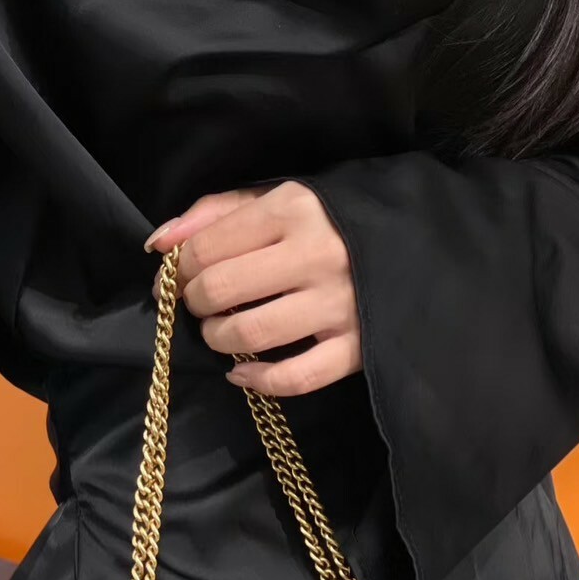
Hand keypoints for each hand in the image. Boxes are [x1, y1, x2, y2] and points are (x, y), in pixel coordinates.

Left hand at [143, 180, 361, 396]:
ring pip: (249, 333)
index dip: (177, 271)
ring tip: (221, 333)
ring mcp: (337, 304)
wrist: (420, 245)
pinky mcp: (355, 347)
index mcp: (293, 209)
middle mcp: (315, 254)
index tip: (173, 283)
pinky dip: (257, 381)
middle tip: (201, 306)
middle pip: (220, 289)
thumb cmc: (336, 220)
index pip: (207, 247)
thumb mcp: (281, 198)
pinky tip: (240, 373)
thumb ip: (217, 214)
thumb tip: (158, 244)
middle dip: (195, 304)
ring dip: (218, 339)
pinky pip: (294, 377)